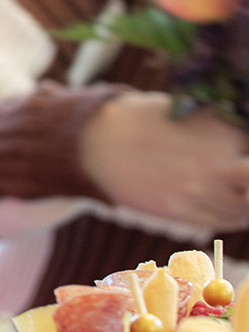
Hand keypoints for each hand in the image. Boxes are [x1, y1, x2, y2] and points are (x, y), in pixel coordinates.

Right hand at [80, 91, 248, 227]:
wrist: (98, 139)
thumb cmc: (144, 119)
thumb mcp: (190, 110)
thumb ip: (224, 130)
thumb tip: (243, 149)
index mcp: (223, 131)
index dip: (246, 153)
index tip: (240, 155)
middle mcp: (217, 161)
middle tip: (246, 184)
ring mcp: (198, 189)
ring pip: (244, 210)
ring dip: (247, 206)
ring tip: (242, 199)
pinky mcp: (179, 210)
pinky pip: (220, 221)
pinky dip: (232, 218)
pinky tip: (230, 211)